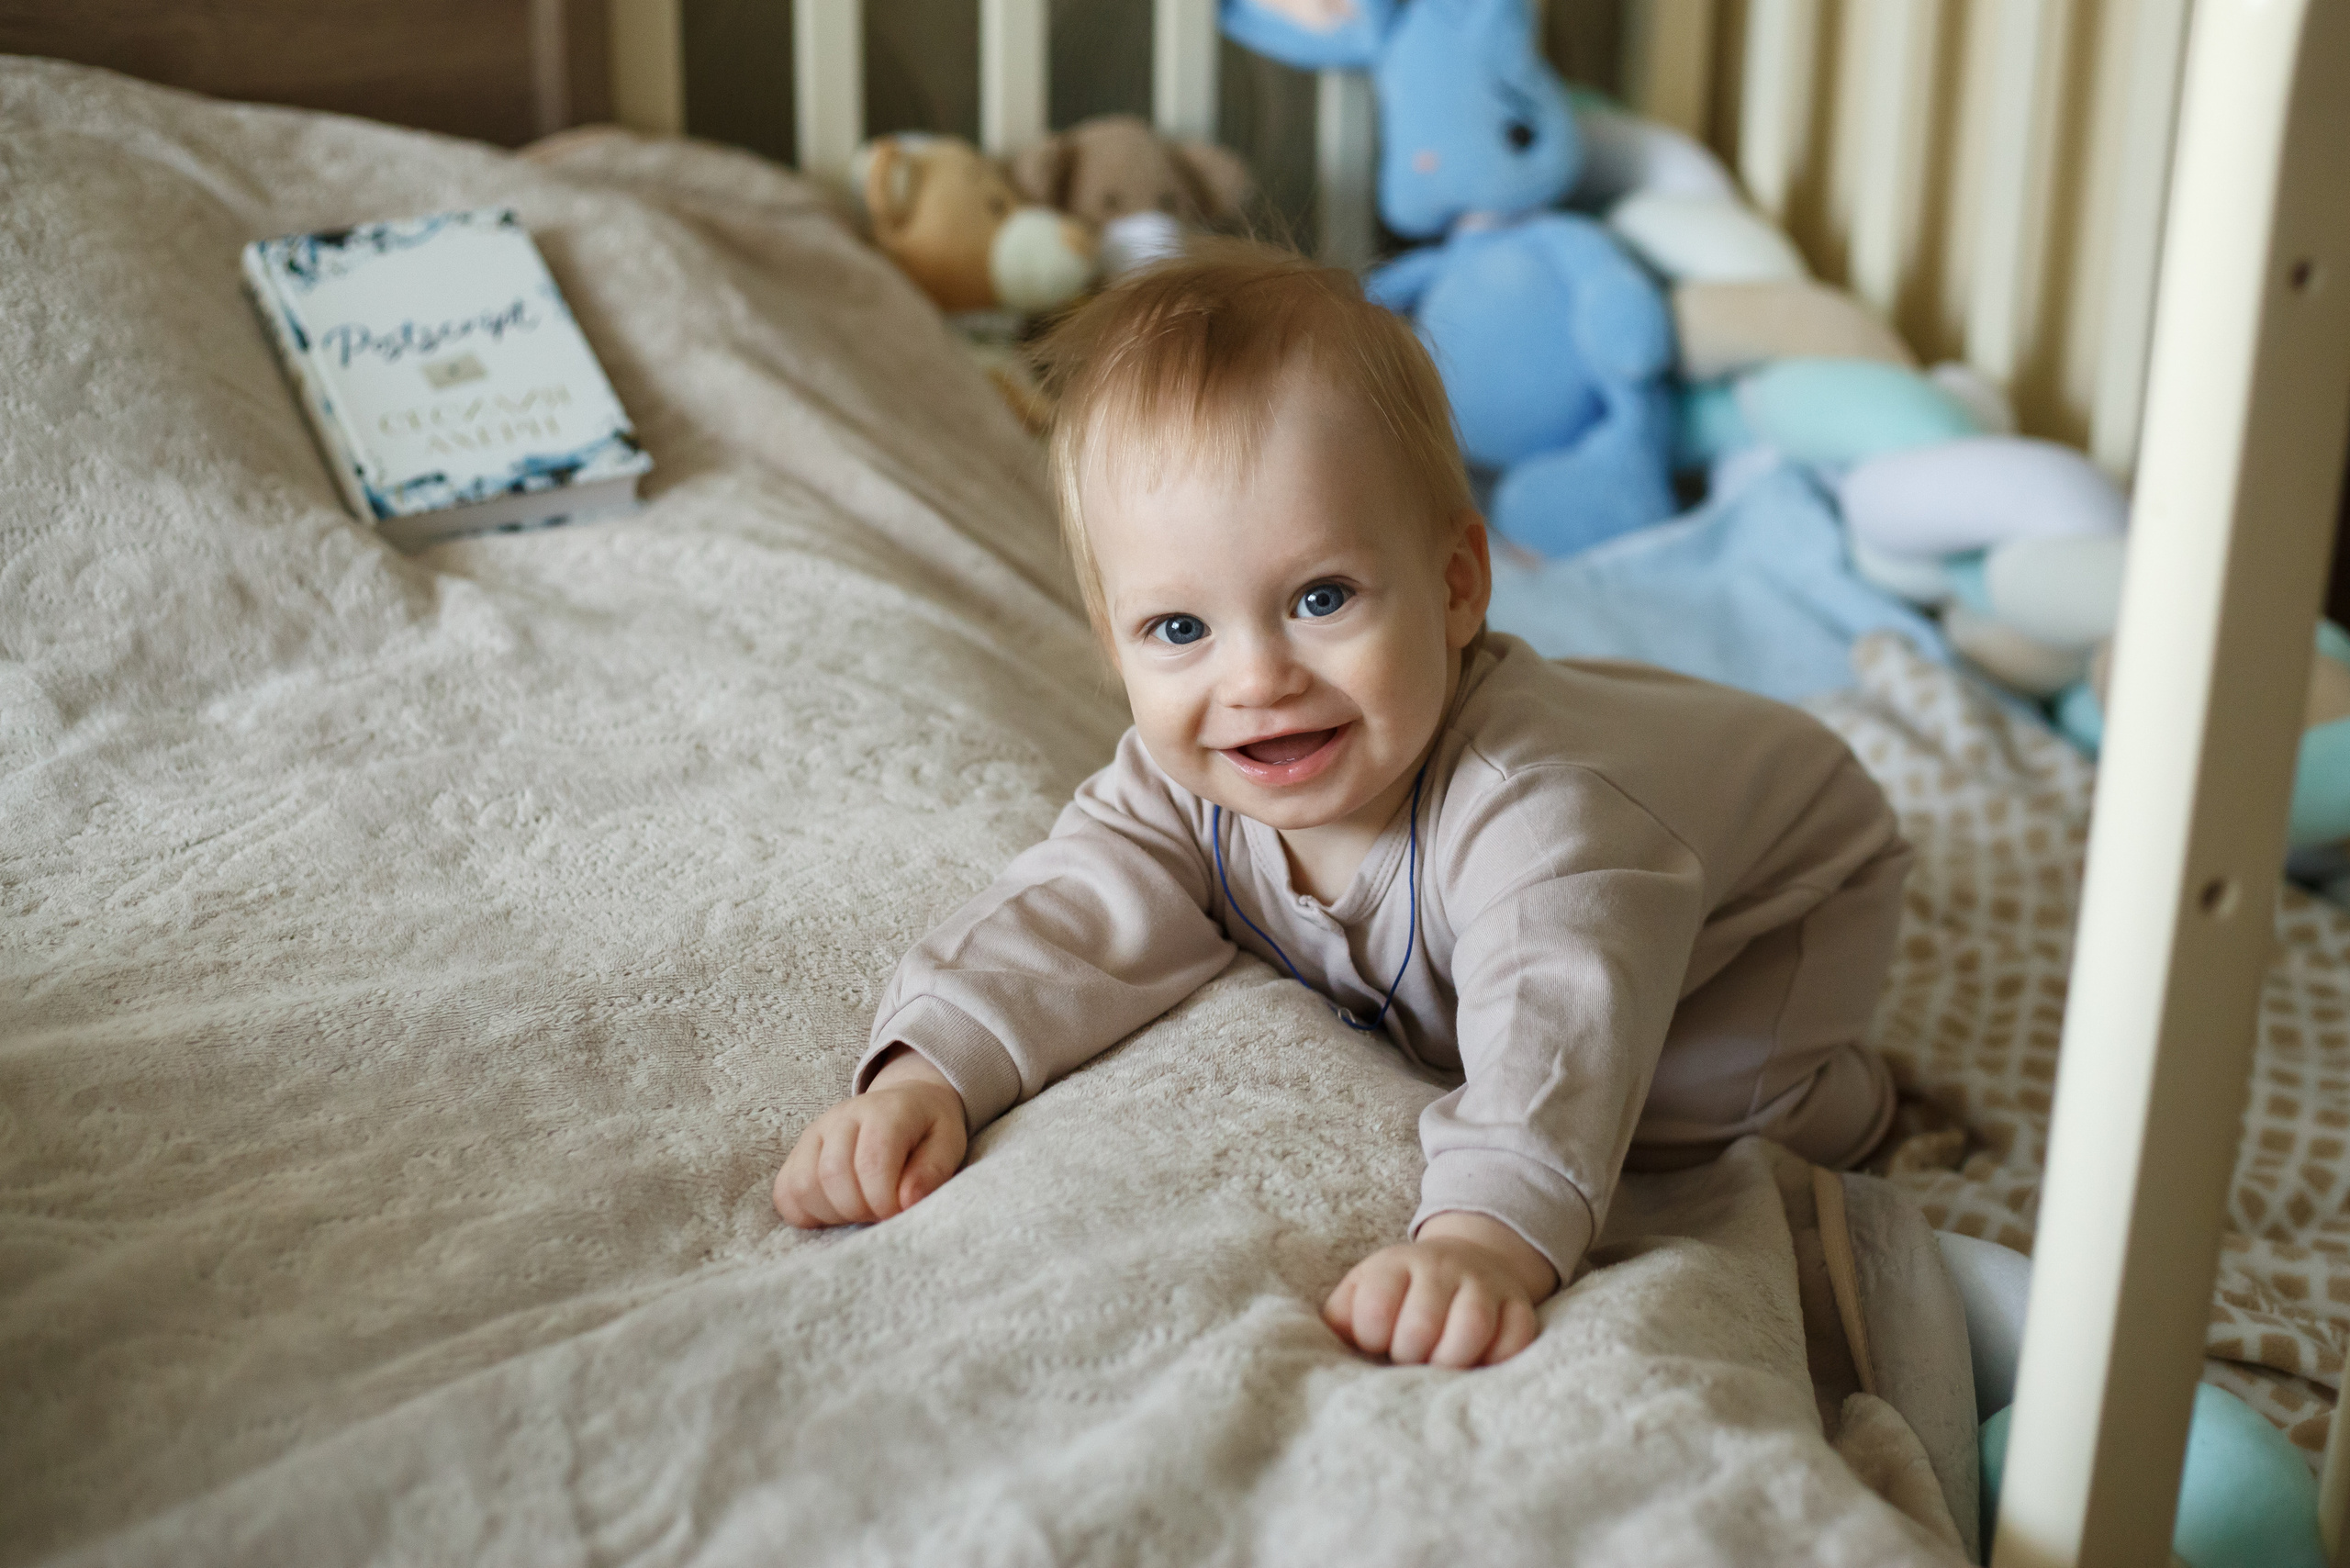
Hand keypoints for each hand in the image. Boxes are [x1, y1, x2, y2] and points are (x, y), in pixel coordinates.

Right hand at [774, 1047, 967, 1227]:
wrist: (905, 1103)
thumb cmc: (928, 1129)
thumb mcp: (948, 1143)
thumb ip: (932, 1171)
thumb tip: (906, 1202)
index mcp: (884, 1111)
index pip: (871, 1163)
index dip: (885, 1201)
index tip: (901, 1212)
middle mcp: (842, 1117)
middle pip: (832, 1176)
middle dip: (860, 1210)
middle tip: (882, 1213)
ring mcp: (814, 1133)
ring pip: (802, 1185)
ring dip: (833, 1214)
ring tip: (861, 1210)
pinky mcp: (797, 1152)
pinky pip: (785, 1192)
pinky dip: (807, 1212)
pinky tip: (836, 1211)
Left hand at [1323, 1212, 1557, 1367]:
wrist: (1466, 1259)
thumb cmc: (1402, 1291)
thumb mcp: (1362, 1291)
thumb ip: (1340, 1316)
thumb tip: (1320, 1349)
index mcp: (1395, 1265)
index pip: (1375, 1310)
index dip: (1373, 1339)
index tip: (1377, 1344)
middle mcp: (1441, 1268)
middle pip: (1422, 1325)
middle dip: (1411, 1355)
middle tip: (1411, 1357)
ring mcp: (1483, 1284)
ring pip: (1472, 1327)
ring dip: (1452, 1359)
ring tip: (1442, 1364)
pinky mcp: (1518, 1304)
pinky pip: (1516, 1338)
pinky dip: (1498, 1359)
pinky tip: (1479, 1361)